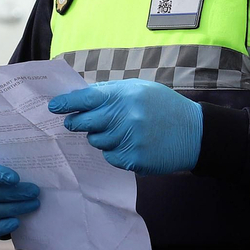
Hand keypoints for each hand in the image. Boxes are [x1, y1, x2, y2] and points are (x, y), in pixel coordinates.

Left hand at [49, 79, 202, 175]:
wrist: (195, 133)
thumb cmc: (164, 108)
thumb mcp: (140, 90)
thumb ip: (112, 93)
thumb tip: (81, 98)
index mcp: (126, 94)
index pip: (87, 98)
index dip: (67, 103)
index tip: (54, 107)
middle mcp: (126, 116)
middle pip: (84, 122)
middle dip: (76, 123)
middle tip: (74, 122)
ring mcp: (129, 139)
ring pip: (96, 141)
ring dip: (101, 137)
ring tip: (121, 132)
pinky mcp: (134, 159)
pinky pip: (109, 156)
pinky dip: (115, 152)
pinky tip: (131, 145)